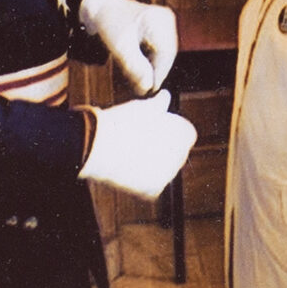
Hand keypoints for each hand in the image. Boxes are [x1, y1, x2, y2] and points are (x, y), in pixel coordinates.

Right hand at [78, 91, 196, 198]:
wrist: (99, 146)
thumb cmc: (123, 122)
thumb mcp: (144, 107)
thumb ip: (159, 103)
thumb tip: (165, 96)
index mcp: (185, 135)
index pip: (187, 134)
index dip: (171, 130)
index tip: (156, 128)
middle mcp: (181, 157)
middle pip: (177, 152)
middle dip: (165, 147)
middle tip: (142, 140)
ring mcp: (168, 176)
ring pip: (164, 169)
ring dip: (154, 163)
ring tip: (133, 152)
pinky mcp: (153, 191)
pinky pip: (152, 185)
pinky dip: (142, 179)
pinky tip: (129, 167)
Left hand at [79, 0, 177, 93]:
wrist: (100, 8)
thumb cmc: (108, 22)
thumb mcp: (120, 46)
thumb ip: (135, 67)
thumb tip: (148, 87)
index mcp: (160, 19)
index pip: (167, 53)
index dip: (158, 74)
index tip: (147, 90)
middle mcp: (167, 21)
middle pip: (166, 56)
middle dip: (153, 73)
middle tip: (140, 89)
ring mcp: (164, 26)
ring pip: (162, 57)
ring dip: (150, 70)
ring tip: (136, 81)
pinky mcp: (159, 33)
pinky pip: (158, 53)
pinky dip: (148, 63)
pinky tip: (137, 69)